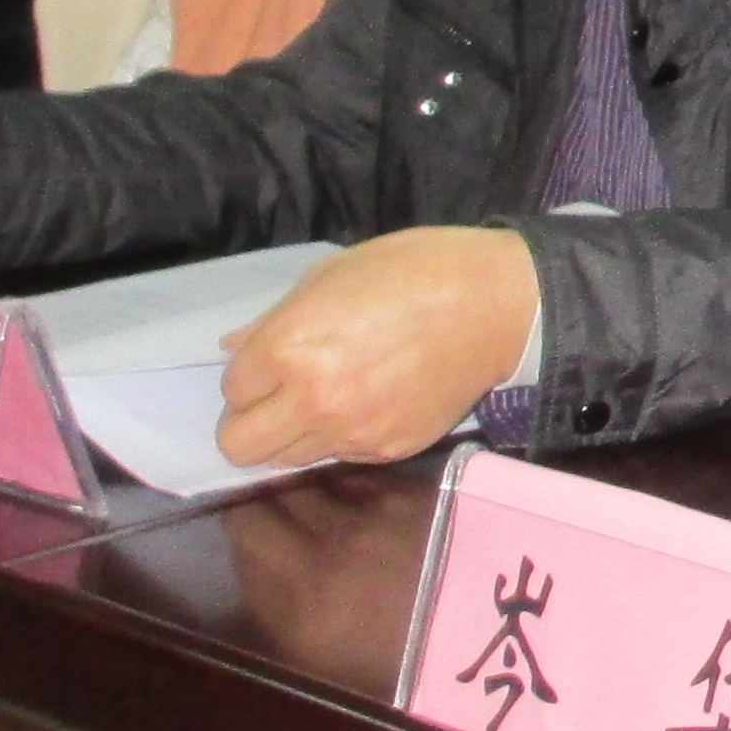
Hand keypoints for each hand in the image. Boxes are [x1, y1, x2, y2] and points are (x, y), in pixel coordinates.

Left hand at [216, 226, 544, 467]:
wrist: (497, 304)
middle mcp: (313, 399)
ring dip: (295, 433)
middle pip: (240, 446)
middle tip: (279, 398)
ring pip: (287, 459)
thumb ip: (276, 319)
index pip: (232, 388)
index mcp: (290, 347)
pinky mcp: (389, 449)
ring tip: (330, 399)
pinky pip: (340, 456)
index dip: (250, 373)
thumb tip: (234, 348)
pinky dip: (343, 436)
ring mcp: (353, 432)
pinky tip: (373, 400)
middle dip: (249, 422)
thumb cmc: (413, 270)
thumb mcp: (333, 274)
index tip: (275, 360)